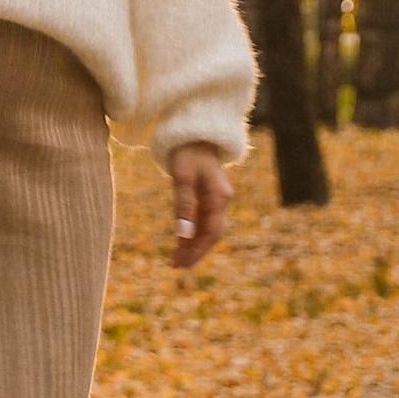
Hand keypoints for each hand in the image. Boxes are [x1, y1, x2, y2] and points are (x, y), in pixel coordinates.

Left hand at [167, 142, 231, 271]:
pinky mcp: (210, 196)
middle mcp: (222, 200)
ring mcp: (217, 198)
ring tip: (176, 259)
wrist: (195, 132)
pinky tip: (181, 241)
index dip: (197, 250)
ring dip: (193, 244)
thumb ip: (183, 203)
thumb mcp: (182, 175)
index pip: (211, 232)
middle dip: (195, 252)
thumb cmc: (187, 151)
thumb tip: (183, 234)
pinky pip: (204, 220)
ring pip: (208, 229)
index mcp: (219, 196)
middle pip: (211, 234)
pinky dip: (193, 232)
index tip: (181, 263)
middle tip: (176, 266)